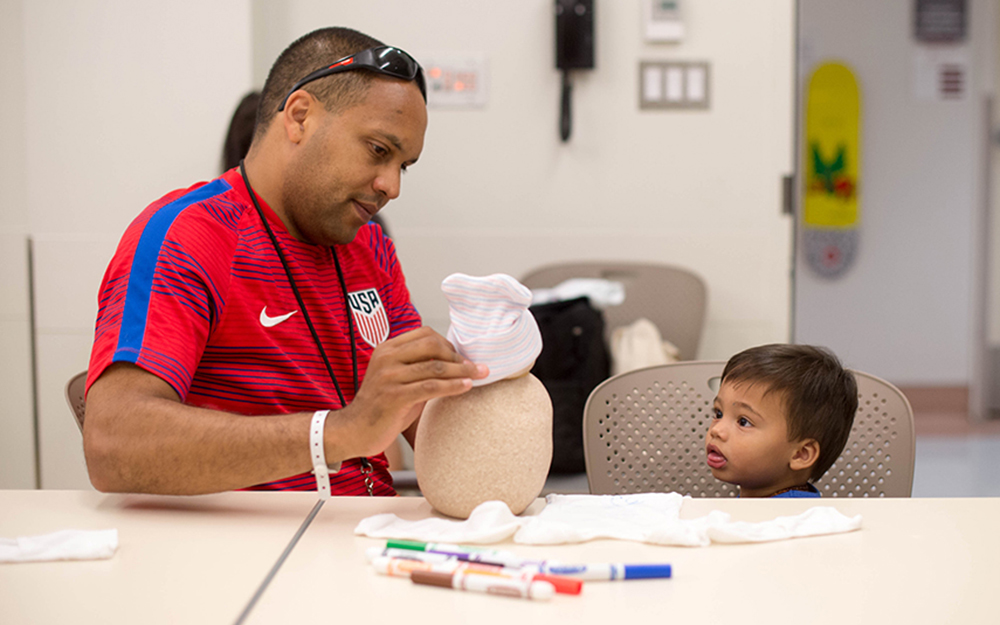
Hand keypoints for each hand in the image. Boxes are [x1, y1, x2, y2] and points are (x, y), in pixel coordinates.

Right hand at [327, 326, 487, 460]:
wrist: (354, 431)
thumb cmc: (381, 407)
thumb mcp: (398, 380)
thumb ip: (420, 368)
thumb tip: (455, 363)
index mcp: (387, 349)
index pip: (425, 334)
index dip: (448, 344)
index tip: (462, 357)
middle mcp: (386, 358)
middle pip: (432, 345)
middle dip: (458, 356)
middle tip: (475, 367)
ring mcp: (389, 376)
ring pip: (435, 367)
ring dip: (462, 370)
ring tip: (479, 375)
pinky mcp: (394, 396)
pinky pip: (431, 387)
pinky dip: (453, 386)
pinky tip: (466, 387)